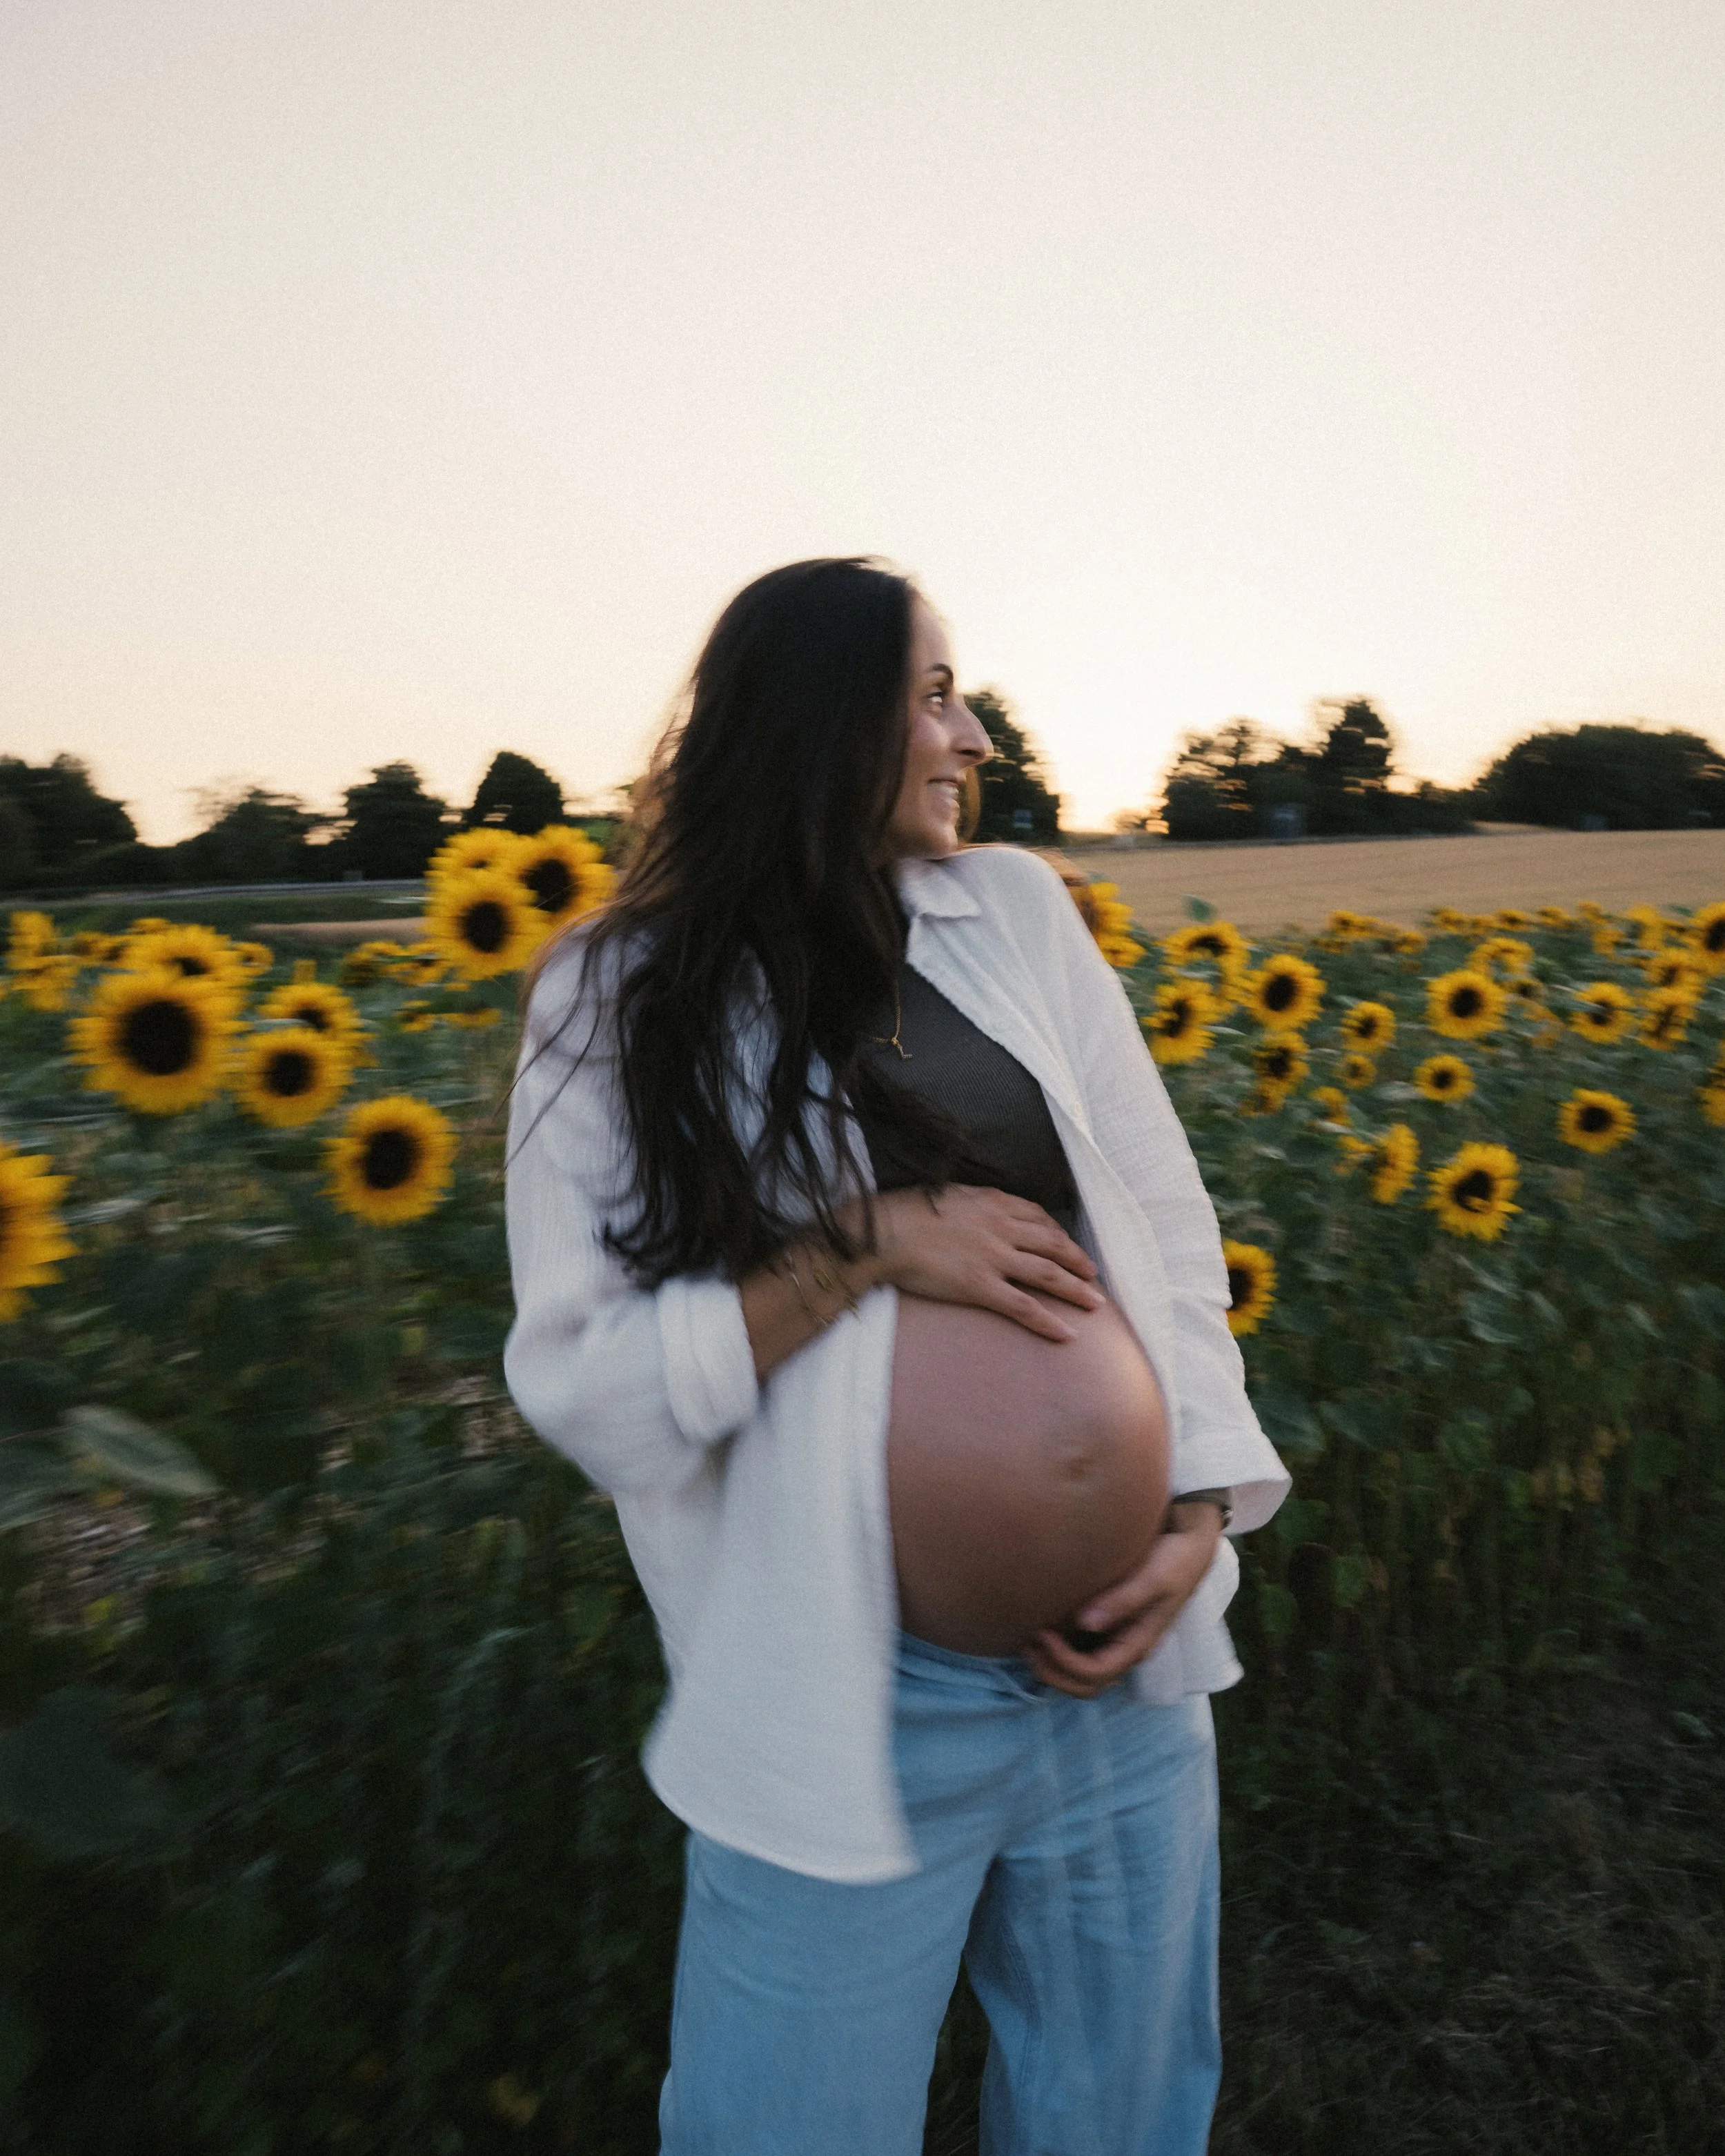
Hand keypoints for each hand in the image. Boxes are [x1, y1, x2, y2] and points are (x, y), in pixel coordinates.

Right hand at [864, 1184, 1103, 1342]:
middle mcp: (1002, 1227)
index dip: (1059, 1233)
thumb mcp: (948, 1195)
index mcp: (994, 1202)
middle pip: (1053, 1244)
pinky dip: (1048, 1321)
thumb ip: (973, 1204)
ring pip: (1049, 1274)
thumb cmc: (907, 1212)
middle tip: (1094, 1275)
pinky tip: (1067, 1334)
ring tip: (1096, 1303)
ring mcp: (995, 1257)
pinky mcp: (981, 1286)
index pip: (1038, 1216)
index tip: (1068, 1244)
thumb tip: (980, 1210)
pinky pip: (1024, 1306)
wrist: (885, 1231)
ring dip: (1077, 1289)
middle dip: (1078, 1261)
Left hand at [1022, 1500, 1225, 1697]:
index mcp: (1139, 1644)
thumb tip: (1085, 1622)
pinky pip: (1080, 1653)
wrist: (1188, 1545)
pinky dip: (1057, 1652)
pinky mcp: (1109, 1626)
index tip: (1042, 1633)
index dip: (1065, 1662)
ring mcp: (1117, 1641)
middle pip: (1086, 1685)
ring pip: (1081, 1675)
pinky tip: (1041, 1628)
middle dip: (1053, 1672)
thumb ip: (1123, 1600)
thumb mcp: (1154, 1578)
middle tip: (1027, 1643)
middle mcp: (1126, 1649)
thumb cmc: (1174, 1561)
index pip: (1097, 1673)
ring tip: (1027, 1639)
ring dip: (1052, 1667)